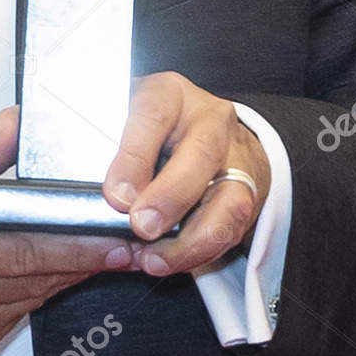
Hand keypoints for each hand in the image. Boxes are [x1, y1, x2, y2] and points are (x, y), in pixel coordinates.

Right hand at [0, 106, 135, 355]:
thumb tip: (12, 127)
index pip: (25, 247)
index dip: (76, 241)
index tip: (114, 230)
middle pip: (43, 275)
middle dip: (91, 255)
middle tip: (134, 236)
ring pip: (38, 295)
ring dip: (74, 271)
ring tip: (112, 246)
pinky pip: (22, 309)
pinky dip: (44, 285)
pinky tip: (63, 264)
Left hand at [101, 72, 269, 278]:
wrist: (203, 130)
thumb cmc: (150, 129)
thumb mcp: (123, 123)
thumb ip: (114, 152)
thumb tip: (106, 199)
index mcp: (170, 93)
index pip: (153, 113)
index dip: (135, 156)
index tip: (116, 194)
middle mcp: (210, 120)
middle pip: (201, 154)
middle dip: (170, 198)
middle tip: (141, 227)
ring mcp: (235, 156)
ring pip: (229, 200)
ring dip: (191, 239)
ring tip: (155, 260)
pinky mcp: (249, 192)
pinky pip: (232, 228)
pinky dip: (201, 251)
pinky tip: (173, 262)